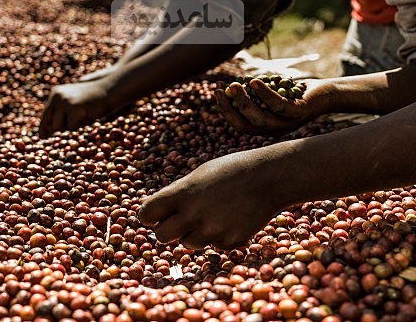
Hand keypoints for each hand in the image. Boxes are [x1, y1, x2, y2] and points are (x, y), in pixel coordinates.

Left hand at [39, 80, 116, 136]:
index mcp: (56, 94)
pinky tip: (88, 118)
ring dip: (71, 129)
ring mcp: (65, 102)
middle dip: (59, 132)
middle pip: (51, 124)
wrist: (109, 88)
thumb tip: (51, 131)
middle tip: (68, 135)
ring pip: (60, 128)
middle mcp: (57, 97)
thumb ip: (63, 112)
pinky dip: (80, 128)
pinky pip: (72, 128)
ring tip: (83, 120)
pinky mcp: (74, 109)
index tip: (44, 138)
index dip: (45, 128)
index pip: (46, 116)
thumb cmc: (94, 98)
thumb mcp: (75, 102)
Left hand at [138, 150, 282, 249]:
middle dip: (166, 230)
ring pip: (187, 243)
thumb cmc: (231, 171)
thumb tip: (154, 214)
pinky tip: (231, 217)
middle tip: (178, 221)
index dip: (149, 216)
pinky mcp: (229, 242)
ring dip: (194, 233)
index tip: (154, 216)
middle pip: (161, 236)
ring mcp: (211, 231)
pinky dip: (218, 235)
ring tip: (212, 213)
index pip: (147, 214)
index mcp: (182, 193)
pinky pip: (213, 244)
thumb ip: (177, 194)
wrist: (268, 177)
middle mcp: (193, 214)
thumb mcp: (199, 175)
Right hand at [215, 78, 327, 135]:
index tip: (216, 93)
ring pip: (260, 118)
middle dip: (230, 108)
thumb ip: (255, 94)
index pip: (240, 124)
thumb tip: (231, 85)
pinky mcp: (299, 113)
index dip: (226, 111)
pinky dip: (264, 94)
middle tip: (220, 90)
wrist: (325, 94)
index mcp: (266, 127)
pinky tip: (254, 81)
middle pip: (247, 124)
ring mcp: (287, 124)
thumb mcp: (272, 94)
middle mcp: (275, 129)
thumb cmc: (295, 93)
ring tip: (234, 85)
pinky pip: (278, 105)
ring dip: (244, 102)